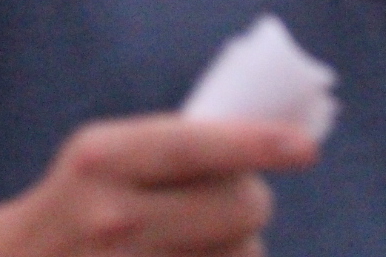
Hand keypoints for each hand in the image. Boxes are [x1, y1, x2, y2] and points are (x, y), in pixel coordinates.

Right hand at [1, 114, 315, 256]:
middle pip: (242, 207)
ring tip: (194, 245)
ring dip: (237, 250)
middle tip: (224, 203)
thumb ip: (179, 146)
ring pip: (243, 256)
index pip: (195, 147)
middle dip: (248, 201)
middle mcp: (110, 218)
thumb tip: (280, 140)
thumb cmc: (80, 205)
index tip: (305, 149)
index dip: (257, 144)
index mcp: (102, 159)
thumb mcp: (106, 156)